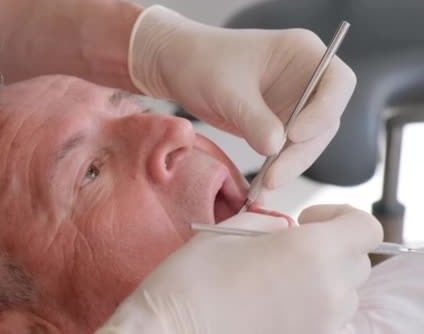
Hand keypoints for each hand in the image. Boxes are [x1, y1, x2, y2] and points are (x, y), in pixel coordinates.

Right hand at [96, 205, 381, 333]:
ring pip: (344, 292)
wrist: (172, 329)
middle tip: (289, 244)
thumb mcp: (230, 230)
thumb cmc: (193, 280)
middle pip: (357, 260)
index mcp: (312, 251)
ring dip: (322, 276)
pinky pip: (325, 316)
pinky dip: (310, 302)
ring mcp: (321, 323)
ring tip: (278, 274)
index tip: (308, 219)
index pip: (365, 227)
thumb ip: (270, 222)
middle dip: (330, 246)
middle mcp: (327, 290)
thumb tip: (284, 228)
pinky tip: (271, 298)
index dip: (340, 216)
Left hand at [129, 5, 356, 189]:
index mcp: (302, 53)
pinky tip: (260, 187)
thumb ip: (254, 117)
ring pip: (307, 142)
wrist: (177, 67)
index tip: (296, 133)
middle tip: (274, 176)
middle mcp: (305, 79)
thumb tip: (276, 148)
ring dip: (289, 166)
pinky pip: (285, 151)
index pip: (338, 83)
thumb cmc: (201, 62)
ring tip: (264, 187)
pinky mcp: (277, 125)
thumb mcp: (227, 89)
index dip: (325, 111)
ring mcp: (293, 104)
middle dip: (301, 151)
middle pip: (324, 121)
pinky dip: (275, 169)